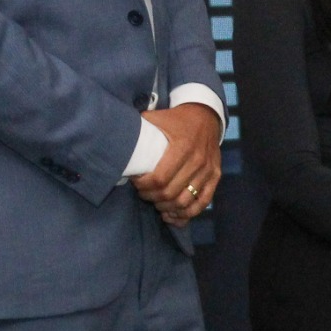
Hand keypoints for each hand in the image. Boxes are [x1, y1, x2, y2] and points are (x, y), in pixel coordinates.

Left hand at [131, 103, 222, 226]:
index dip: (144, 186)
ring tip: (156, 203)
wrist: (206, 115)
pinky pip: (202, 202)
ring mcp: (209, 170)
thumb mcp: (157, 117)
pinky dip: (186, 214)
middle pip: (170, 193)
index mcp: (183, 146)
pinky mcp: (215, 176)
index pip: (160, 179)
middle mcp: (198, 160)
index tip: (136, 182)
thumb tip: (115, 137)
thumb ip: (139, 127)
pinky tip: (172, 215)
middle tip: (143, 193)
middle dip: (152, 197)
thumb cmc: (176, 119)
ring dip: (167, 207)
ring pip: (185, 202)